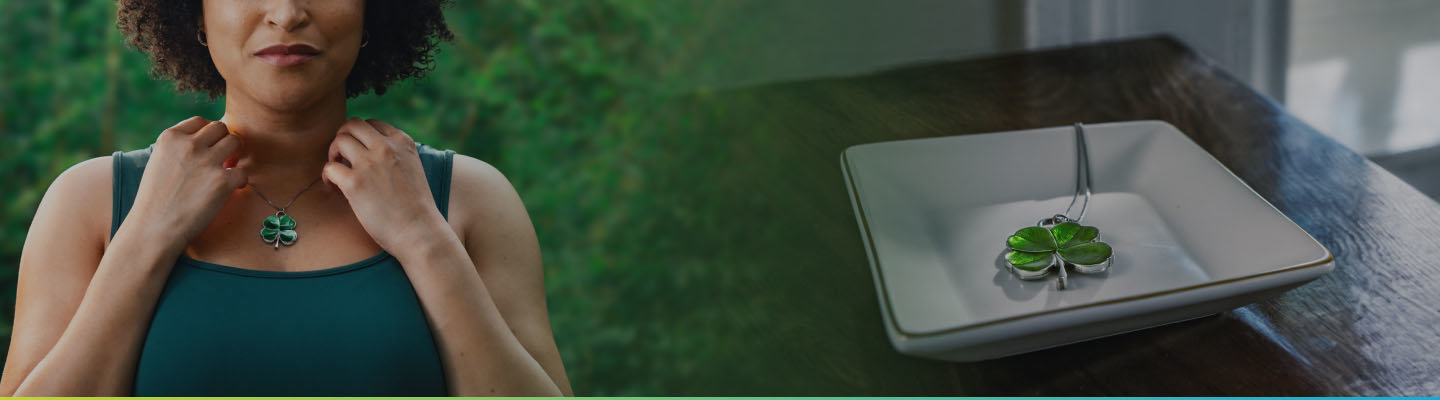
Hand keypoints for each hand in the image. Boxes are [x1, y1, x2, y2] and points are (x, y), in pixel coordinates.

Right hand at [129, 116, 246, 247]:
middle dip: (223, 142)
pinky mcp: (222, 181)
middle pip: (221, 128)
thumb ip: (179, 148)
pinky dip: (240, 181)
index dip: (208, 135)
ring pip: (235, 142)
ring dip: (235, 156)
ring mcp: (207, 162)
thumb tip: (207, 141)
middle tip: (221, 160)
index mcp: (170, 137)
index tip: (208, 149)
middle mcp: (189, 145)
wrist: (153, 228)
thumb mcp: (159, 162)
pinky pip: (243, 172)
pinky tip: (230, 189)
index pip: (200, 121)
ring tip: (226, 171)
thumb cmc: (156, 200)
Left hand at [323, 117, 444, 254]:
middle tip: (343, 159)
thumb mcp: (413, 169)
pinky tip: (336, 189)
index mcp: (403, 142)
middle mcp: (386, 147)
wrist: (420, 232)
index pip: (372, 124)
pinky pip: (329, 168)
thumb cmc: (416, 208)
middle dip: (343, 138)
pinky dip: (328, 177)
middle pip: (352, 125)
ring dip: (333, 154)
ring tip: (338, 173)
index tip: (360, 154)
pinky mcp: (354, 183)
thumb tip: (369, 152)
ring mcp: (369, 163)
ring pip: (339, 140)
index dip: (361, 137)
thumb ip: (396, 155)